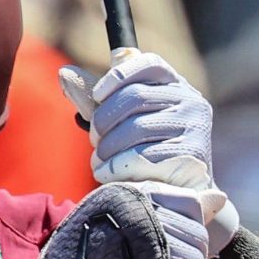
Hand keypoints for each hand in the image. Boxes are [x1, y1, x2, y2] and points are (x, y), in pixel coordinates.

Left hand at [58, 52, 235, 246]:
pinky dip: (115, 167)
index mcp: (175, 86)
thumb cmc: (142, 151)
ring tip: (99, 161)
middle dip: (104, 120)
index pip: (149, 63)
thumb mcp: (119, 121)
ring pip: (135, 128)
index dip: (118, 76)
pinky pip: (140, 156)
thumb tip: (64, 73)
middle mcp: (191, 101)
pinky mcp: (190, 157)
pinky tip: (108, 174)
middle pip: (135, 96)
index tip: (97, 95)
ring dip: (107, 148)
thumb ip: (96, 99)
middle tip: (94, 140)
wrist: (172, 194)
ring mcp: (194, 128)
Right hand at [131, 181, 219, 258]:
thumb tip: (220, 198)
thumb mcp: (107, 224)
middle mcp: (140, 213)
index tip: (182, 245)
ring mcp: (149, 245)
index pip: (184, 202)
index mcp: (127, 195)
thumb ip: (154, 209)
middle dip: (193, 258)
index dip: (190, 226)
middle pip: (193, 234)